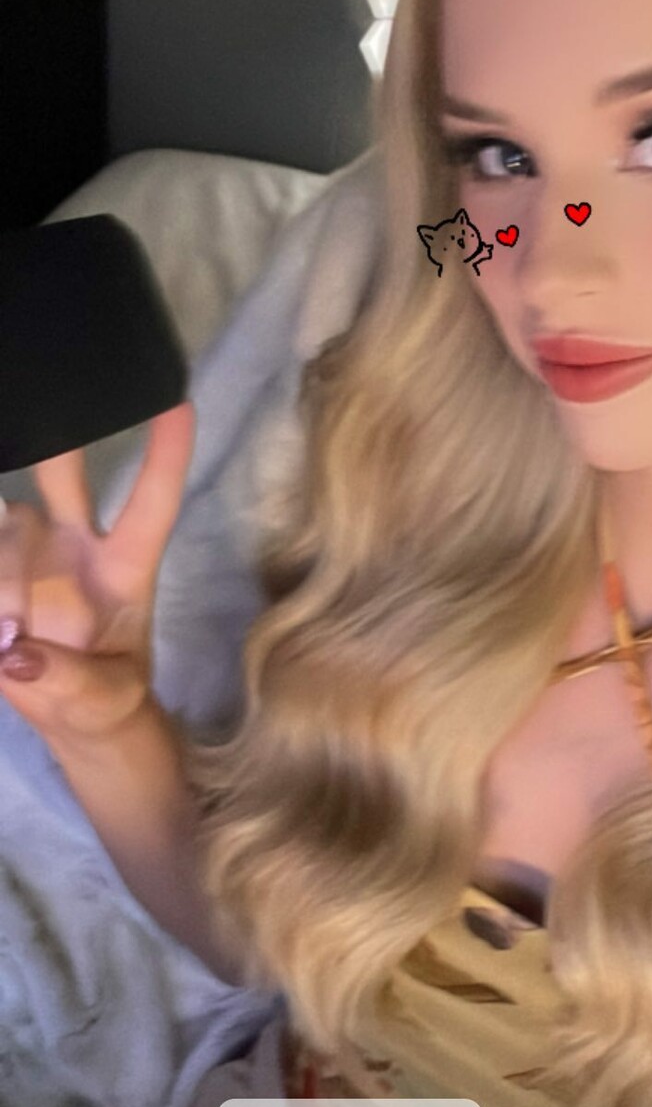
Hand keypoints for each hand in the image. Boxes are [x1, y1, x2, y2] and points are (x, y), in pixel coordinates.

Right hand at [0, 401, 195, 755]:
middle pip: (65, 478)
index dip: (166, 455)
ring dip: (3, 545)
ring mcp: (27, 555)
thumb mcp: (104, 701)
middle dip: (55, 442)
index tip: (179, 401)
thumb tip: (18, 658)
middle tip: (34, 391)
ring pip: (7, 521)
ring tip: (10, 585)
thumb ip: (70, 682)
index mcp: (125, 565)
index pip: (152, 503)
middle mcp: (76, 546)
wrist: (73, 716)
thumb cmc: (106, 699)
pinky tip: (3, 615)